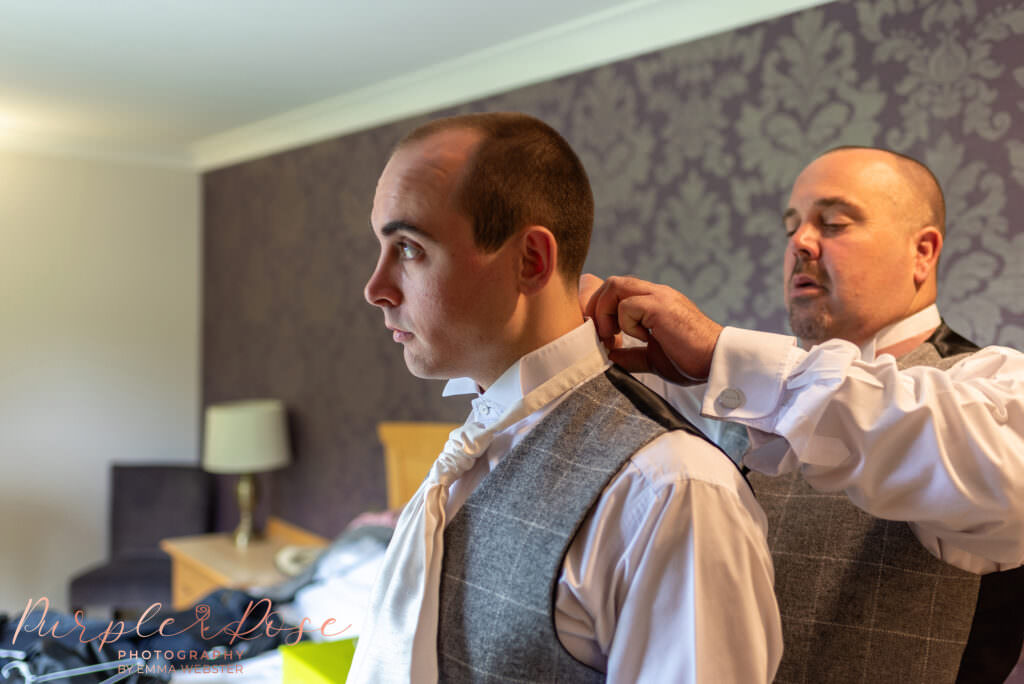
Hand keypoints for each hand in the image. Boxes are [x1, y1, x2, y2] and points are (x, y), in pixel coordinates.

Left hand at [584, 275, 722, 382]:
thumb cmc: (690, 361)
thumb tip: (609, 356)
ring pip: (615, 286)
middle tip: (602, 335)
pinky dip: (624, 323)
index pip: (618, 290)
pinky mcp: (661, 306)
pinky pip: (627, 305)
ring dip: (606, 313)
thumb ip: (631, 355)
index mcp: (654, 302)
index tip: (604, 336)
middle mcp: (656, 293)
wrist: (717, 361)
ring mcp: (659, 296)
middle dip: (597, 308)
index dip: (602, 309)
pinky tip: (641, 338)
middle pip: (612, 283)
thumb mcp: (653, 358)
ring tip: (613, 337)